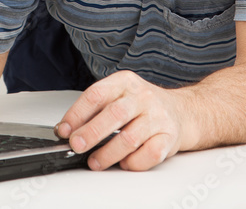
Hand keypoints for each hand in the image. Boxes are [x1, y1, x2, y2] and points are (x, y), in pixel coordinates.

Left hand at [55, 70, 195, 171]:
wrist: (182, 111)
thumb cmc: (143, 106)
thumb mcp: (119, 96)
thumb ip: (95, 110)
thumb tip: (67, 130)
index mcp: (125, 82)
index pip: (96, 95)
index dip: (76, 114)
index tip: (64, 130)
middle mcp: (143, 97)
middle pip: (114, 115)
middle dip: (91, 133)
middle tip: (76, 146)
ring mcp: (157, 117)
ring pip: (129, 139)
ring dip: (107, 154)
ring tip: (95, 161)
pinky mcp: (169, 137)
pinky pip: (149, 154)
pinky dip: (133, 163)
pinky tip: (124, 162)